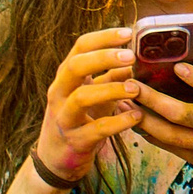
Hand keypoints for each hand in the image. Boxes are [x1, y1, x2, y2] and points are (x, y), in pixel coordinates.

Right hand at [36, 28, 141, 181]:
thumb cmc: (79, 120)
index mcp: (66, 77)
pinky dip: (119, 122)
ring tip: (136, 89)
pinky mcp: (75, 141)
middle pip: (75, 66)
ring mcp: (64, 118)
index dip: (103, 37)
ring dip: (112, 90)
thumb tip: (135, 57)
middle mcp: (59, 94)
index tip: (128, 32)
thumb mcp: (94, 94)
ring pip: (81, 97)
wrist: (55, 161)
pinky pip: (96, 129)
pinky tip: (137, 117)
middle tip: (131, 56)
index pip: (80, 47)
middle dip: (103, 58)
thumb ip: (111, 76)